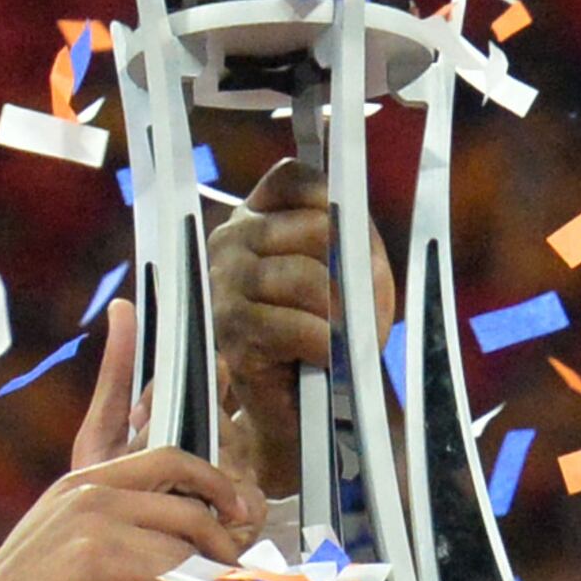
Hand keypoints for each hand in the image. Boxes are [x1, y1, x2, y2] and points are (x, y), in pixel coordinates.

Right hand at [0, 304, 263, 580]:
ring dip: (218, 554)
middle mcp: (82, 490)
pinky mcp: (101, 555)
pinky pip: (175, 563)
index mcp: (73, 485)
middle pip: (173, 464)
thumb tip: (177, 547)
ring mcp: (90, 517)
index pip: (107, 411)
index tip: (124, 313)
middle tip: (247, 517)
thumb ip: (115, 540)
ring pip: (186, 521)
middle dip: (222, 491)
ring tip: (228, 580)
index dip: (119, 360)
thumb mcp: (64, 562)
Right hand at [207, 159, 395, 497]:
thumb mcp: (355, 271)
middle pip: (311, 227)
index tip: (350, 233)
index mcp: (259, 216)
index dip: (331, 198)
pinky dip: (324, 343)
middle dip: (348, 271)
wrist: (315, 404)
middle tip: (355, 308)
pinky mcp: (230, 332)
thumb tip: (353, 234)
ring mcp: (224, 285)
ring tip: (342, 335)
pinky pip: (294, 325)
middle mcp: (231, 241)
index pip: (294, 177)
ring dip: (339, 313)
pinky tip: (325, 356)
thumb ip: (354, 237)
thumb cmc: (335, 330)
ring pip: (304, 277)